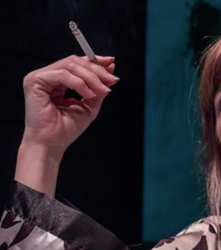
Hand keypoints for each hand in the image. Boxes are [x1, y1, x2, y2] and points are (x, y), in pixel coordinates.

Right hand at [15, 55, 118, 195]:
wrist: (52, 144)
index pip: (77, 64)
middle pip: (75, 62)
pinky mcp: (35, 81)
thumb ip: (97, 91)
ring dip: (91, 77)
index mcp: (57, 81)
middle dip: (96, 70)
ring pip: (70, 66)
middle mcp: (48, 76)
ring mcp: (40, 77)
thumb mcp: (88, 107)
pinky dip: (79, 84)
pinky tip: (89, 94)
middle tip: (112, 79)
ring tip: (102, 90)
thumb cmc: (66, 130)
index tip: (112, 64)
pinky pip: (62, 75)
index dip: (95, 61)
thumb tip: (110, 74)